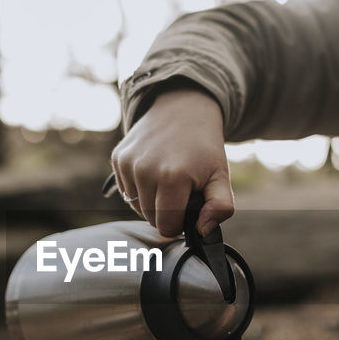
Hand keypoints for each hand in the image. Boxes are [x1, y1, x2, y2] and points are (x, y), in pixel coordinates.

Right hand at [110, 88, 233, 236]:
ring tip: (167, 180)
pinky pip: (126, 191)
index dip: (179, 223)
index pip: (167, 226)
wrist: (183, 108)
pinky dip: (139, 189)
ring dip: (151, 201)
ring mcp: (128, 163)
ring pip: (136, 206)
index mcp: (172, 177)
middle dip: (166, 212)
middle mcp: (145, 170)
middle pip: (150, 218)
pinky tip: (153, 171)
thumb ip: (220, 206)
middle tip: (180, 191)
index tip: (188, 207)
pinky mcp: (118, 157)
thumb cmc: (203, 147)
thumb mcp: (221, 176)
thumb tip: (203, 231)